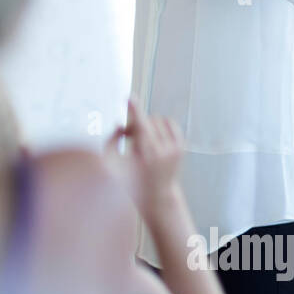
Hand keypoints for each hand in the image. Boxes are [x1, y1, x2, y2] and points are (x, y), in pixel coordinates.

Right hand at [104, 98, 184, 217]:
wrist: (158, 195)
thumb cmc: (132, 181)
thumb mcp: (115, 165)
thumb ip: (112, 141)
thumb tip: (120, 123)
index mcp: (147, 157)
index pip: (140, 127)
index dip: (133, 110)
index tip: (129, 97)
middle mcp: (164, 151)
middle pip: (146, 122)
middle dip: (135, 126)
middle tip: (127, 139)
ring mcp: (175, 149)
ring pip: (158, 120)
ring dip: (147, 126)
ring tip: (142, 142)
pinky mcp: (182, 146)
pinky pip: (170, 123)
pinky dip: (161, 126)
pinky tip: (154, 139)